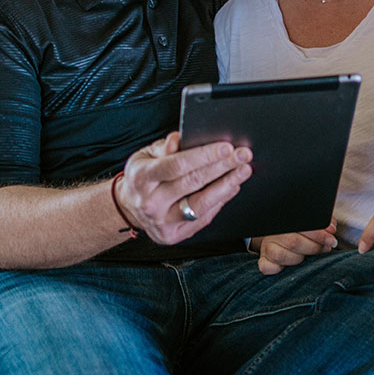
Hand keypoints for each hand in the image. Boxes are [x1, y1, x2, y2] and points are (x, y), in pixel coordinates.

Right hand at [116, 131, 252, 244]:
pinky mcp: (173, 235)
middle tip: (243, 155)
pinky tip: (232, 187)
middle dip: (223, 167)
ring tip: (243, 171)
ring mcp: (162, 222)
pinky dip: (220, 201)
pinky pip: (203, 218)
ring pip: (201, 204)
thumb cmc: (143, 176)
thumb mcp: (145, 155)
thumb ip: (163, 147)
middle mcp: (151, 202)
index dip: (204, 156)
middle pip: (193, 183)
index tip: (227, 147)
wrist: (129, 207)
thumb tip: (178, 139)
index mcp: (142, 178)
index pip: (177, 165)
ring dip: (226, 186)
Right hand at [250, 221, 338, 274]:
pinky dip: (278, 269)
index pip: (301, 225)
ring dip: (299, 258)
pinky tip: (289, 267)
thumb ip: (323, 223)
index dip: (318, 234)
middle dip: (314, 247)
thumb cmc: (302, 230)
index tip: (331, 239)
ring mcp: (267, 247)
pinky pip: (267, 267)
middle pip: (293, 241)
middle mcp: (274, 233)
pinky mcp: (264, 261)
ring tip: (308, 257)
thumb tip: (331, 228)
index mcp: (286, 219)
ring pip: (280, 255)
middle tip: (326, 247)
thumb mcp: (313, 222)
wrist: (280, 237)